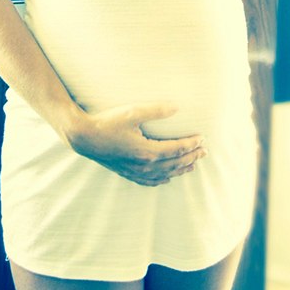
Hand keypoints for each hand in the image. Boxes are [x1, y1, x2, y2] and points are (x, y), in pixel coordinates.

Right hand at [67, 102, 206, 186]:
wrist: (84, 137)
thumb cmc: (107, 122)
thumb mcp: (132, 112)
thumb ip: (156, 110)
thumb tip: (177, 107)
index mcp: (147, 151)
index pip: (177, 150)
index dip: (191, 145)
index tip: (203, 139)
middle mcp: (144, 165)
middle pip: (174, 164)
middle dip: (191, 157)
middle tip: (204, 151)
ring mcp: (135, 171)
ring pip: (164, 174)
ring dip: (180, 169)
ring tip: (192, 165)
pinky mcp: (127, 172)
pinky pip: (149, 181)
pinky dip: (162, 180)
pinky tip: (166, 178)